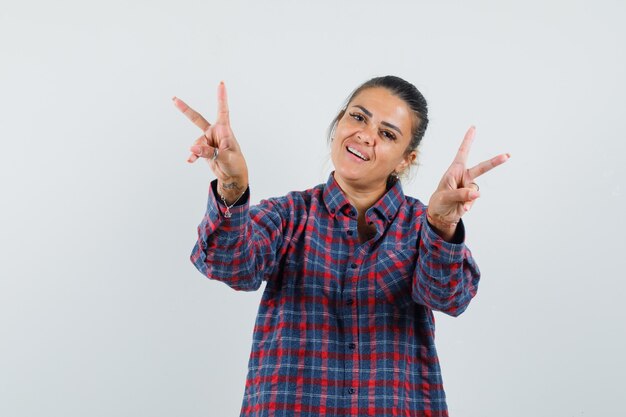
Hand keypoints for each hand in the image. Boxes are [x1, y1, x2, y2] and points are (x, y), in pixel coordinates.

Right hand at [173, 82, 248, 200]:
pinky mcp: (204, 149)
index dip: (221, 97)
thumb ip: (209, 152)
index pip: (222, 110)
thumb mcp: (225, 157)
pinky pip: (195, 150)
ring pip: (197, 142)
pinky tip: (190, 160)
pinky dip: (193, 155)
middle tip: (174, 99)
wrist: (232, 176)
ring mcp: (208, 141)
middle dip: (185, 110)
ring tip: (200, 157)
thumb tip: (192, 148)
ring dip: (197, 150)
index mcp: (224, 130)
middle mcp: (215, 132)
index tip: (221, 84)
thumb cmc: (235, 164)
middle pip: (197, 119)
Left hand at [427, 126, 508, 239]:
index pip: (462, 153)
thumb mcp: (445, 196)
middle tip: (507, 156)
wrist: (440, 216)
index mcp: (455, 170)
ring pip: (474, 190)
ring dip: (468, 198)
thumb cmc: (439, 201)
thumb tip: (477, 193)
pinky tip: (463, 209)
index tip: (473, 128)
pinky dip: (469, 205)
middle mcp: (464, 176)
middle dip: (495, 162)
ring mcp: (469, 187)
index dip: (468, 140)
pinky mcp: (472, 197)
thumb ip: (460, 193)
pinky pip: (474, 200)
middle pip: (481, 168)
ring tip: (458, 203)